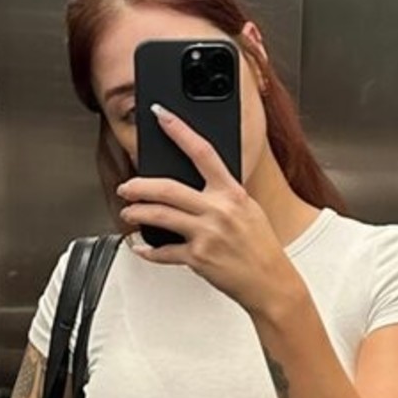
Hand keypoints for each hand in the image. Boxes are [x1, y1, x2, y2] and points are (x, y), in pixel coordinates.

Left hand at [117, 105, 299, 316]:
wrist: (271, 282)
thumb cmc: (261, 247)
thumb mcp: (248, 210)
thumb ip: (223, 195)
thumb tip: (196, 184)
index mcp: (232, 193)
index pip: (202, 152)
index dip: (179, 130)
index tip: (161, 115)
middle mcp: (218, 210)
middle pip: (168, 188)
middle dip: (139, 186)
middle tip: (126, 187)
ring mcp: (207, 234)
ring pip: (160, 216)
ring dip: (137, 213)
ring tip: (128, 213)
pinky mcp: (198, 258)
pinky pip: (164, 251)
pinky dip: (148, 251)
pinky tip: (141, 247)